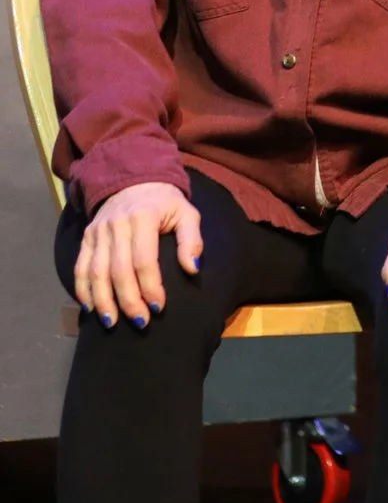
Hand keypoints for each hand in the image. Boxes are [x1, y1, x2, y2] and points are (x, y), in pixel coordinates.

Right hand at [74, 180, 201, 326]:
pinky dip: (83, 289)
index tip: (159, 308)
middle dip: (129, 300)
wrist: (133, 180)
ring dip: (103, 300)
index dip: (150, 286)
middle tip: (141, 322)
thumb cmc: (164, 202)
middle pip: (118, 270)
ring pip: (95, 272)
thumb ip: (192, 239)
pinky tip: (90, 308)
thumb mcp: (186, 212)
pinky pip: (80, 267)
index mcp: (143, 218)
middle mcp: (116, 225)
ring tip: (112, 323)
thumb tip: (193, 269)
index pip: (144, 260)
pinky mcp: (86, 237)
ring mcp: (98, 232)